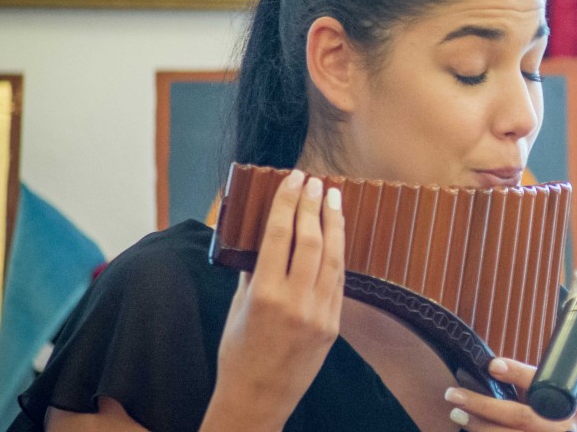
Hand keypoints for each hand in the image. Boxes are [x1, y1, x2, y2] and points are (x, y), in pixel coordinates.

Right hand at [202, 170, 345, 431]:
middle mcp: (296, 302)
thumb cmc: (238, 353)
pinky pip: (339, 280)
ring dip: (334, 224)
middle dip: (313, 206)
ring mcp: (320, 314)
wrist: (258, 398)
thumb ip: (252, 270)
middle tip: (315, 182)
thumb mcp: (237, 308)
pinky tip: (336, 235)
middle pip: (311, 240)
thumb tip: (263, 234)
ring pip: (334, 257)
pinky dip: (338, 253)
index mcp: (264, 295)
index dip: (289, 202)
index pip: (280, 235)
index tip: (294, 179)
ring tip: (333, 198)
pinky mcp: (334, 324)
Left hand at [443, 357, 576, 431]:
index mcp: (567, 405)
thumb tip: (493, 370)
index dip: (518, 374)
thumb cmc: (556, 425)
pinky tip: (472, 431)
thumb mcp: (554, 404)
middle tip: (456, 395)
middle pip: (520, 416)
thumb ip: (531, 389)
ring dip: (479, 426)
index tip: (493, 366)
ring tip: (457, 414)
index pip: (542, 385)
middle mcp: (561, 427)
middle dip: (484, 405)